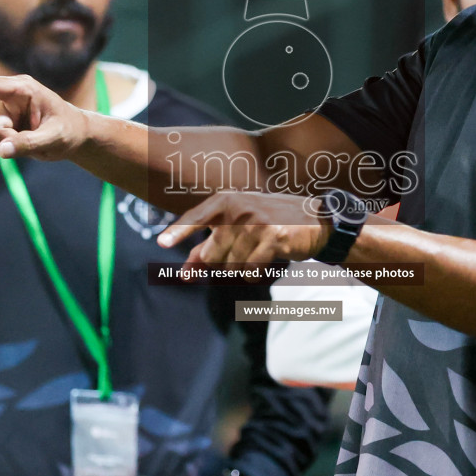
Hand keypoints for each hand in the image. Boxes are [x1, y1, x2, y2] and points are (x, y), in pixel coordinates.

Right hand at [0, 72, 90, 160]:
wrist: (72, 135)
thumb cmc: (68, 130)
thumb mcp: (54, 138)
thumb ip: (29, 143)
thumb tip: (1, 150)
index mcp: (23, 89)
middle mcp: (7, 97)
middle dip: (7, 139)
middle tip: (32, 139)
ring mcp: (0, 112)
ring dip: (6, 145)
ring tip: (29, 140)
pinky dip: (2, 149)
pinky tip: (19, 144)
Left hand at [158, 191, 330, 265]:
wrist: (315, 222)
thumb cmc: (269, 226)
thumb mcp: (236, 231)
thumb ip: (207, 250)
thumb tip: (184, 274)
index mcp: (225, 201)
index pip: (195, 218)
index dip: (178, 232)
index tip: (160, 243)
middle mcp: (238, 207)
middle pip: (212, 255)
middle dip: (223, 263)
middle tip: (245, 250)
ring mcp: (256, 221)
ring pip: (230, 266)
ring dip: (242, 268)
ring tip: (259, 251)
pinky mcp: (273, 237)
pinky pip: (250, 269)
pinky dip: (256, 272)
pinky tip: (268, 258)